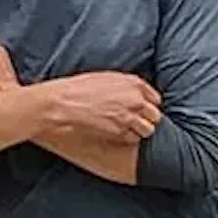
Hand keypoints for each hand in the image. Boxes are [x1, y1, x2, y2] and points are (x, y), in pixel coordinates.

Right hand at [42, 71, 162, 143]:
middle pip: (155, 115)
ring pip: (148, 130)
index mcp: (133, 83)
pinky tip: (117, 134)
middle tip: (134, 121)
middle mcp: (135, 100)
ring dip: (139, 131)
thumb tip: (133, 93)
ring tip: (126, 129)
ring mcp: (129, 117)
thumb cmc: (78, 89)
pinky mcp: (120, 132)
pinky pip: (133, 139)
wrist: (62, 104)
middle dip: (146, 119)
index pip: (155, 99)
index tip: (141, 110)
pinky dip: (127, 139)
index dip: (148, 105)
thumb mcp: (105, 78)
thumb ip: (125, 86)